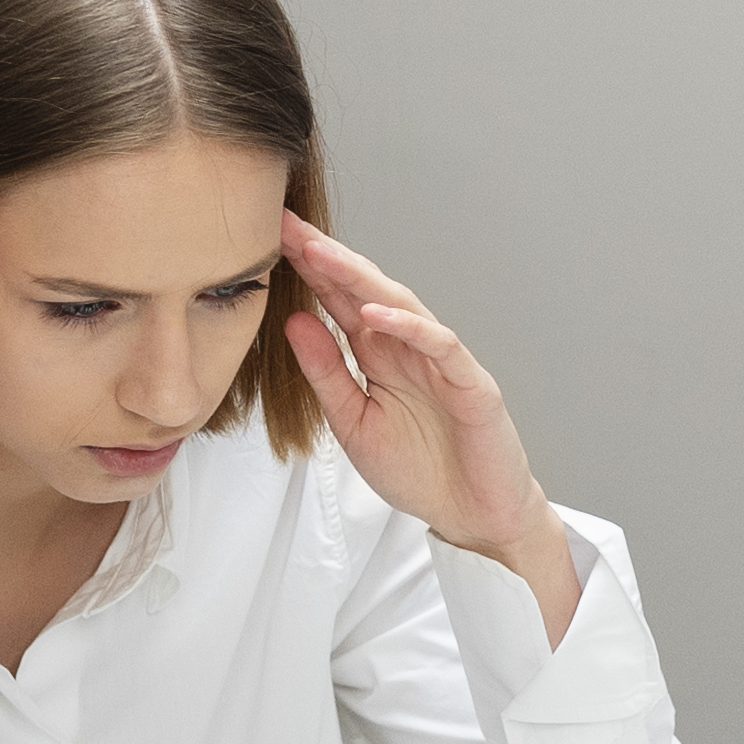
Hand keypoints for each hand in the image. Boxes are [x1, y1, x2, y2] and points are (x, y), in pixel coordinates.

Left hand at [278, 215, 577, 641]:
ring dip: (361, 278)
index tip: (270, 240)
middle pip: (365, 291)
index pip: (340, 302)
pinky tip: (376, 312)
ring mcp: (442, 362)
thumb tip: (295, 322)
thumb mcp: (353, 423)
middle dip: (326, 257)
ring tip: (321, 254)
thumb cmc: (421, 472)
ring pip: (402, 306)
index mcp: (380, 357)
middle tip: (286, 225)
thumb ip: (327, 374)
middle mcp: (409, 349)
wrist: (474, 517)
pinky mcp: (472, 384)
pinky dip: (409, 327)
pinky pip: (440, 345)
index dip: (308, 271)